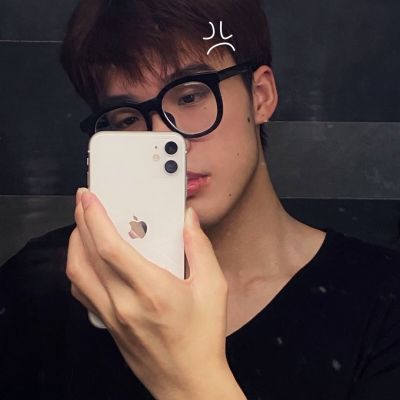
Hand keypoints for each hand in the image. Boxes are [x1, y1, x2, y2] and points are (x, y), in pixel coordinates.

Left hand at [66, 188, 245, 399]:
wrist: (188, 382)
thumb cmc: (202, 337)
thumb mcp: (213, 287)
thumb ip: (200, 248)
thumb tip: (188, 220)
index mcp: (152, 290)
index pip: (110, 247)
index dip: (95, 217)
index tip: (90, 198)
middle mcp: (124, 303)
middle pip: (87, 255)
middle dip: (80, 221)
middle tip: (83, 202)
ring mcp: (112, 316)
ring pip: (77, 274)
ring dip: (75, 244)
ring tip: (84, 226)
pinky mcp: (108, 325)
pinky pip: (81, 292)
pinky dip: (79, 269)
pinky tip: (89, 259)